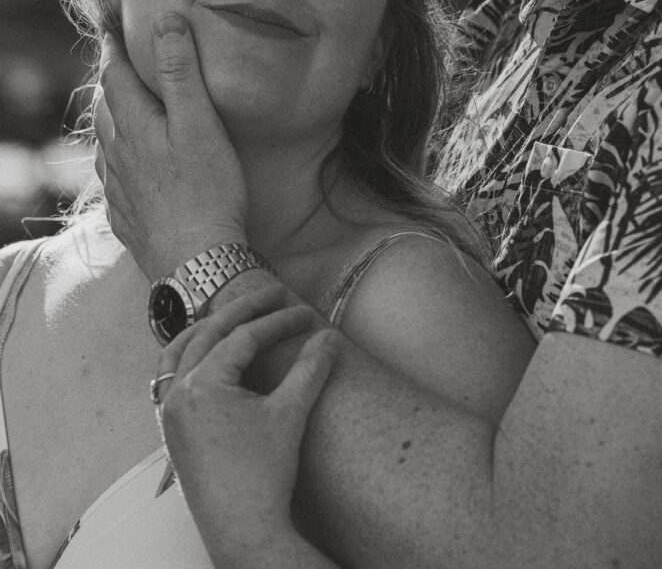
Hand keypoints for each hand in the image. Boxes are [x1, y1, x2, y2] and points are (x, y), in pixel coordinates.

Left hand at [94, 13, 247, 279]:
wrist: (197, 261)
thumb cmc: (206, 190)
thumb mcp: (199, 123)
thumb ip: (180, 71)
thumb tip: (165, 22)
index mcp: (133, 125)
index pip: (114, 75)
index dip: (113, 48)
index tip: (112, 28)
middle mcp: (116, 153)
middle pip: (105, 106)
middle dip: (110, 81)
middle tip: (120, 64)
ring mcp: (117, 186)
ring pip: (104, 141)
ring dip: (109, 118)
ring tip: (120, 107)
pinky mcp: (125, 214)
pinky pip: (111, 174)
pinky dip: (114, 156)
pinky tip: (125, 163)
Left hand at [156, 285, 341, 565]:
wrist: (242, 530)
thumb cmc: (264, 474)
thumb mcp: (290, 414)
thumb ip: (310, 369)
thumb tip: (330, 337)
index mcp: (203, 384)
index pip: (243, 337)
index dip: (279, 321)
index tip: (307, 313)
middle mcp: (178, 391)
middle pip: (210, 332)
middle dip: (244, 311)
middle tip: (275, 293)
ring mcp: (169, 410)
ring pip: (182, 349)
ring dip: (209, 326)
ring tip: (237, 313)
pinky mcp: (170, 427)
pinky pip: (171, 375)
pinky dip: (189, 353)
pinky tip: (207, 352)